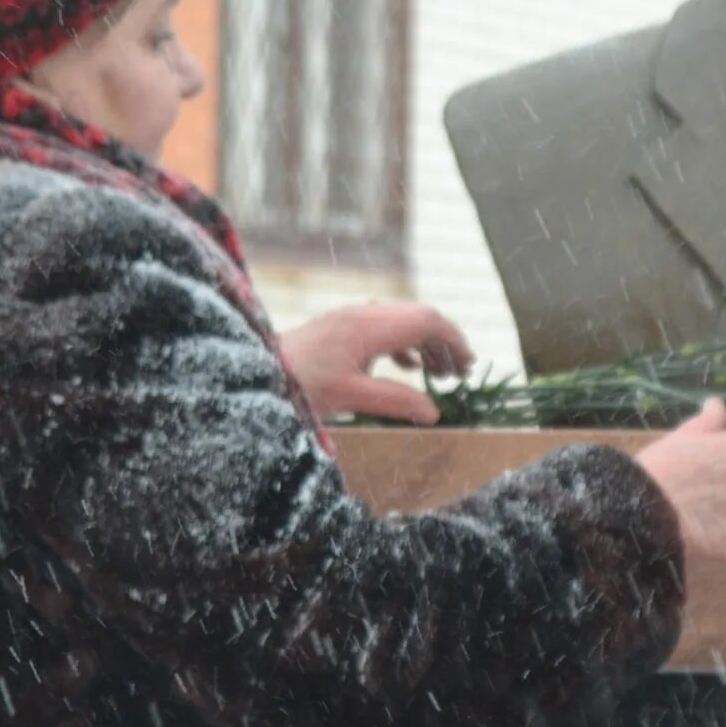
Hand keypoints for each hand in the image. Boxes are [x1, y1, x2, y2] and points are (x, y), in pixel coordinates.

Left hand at [277, 302, 473, 424]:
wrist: (256, 369)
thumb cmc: (299, 384)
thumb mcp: (350, 397)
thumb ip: (395, 401)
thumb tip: (435, 412)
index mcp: (369, 326)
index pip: (426, 321)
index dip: (453, 340)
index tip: (469, 365)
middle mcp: (363, 314)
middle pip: (418, 316)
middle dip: (445, 341)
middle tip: (461, 373)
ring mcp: (351, 318)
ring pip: (403, 321)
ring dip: (426, 343)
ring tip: (441, 374)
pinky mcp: (341, 327)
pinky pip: (385, 327)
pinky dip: (405, 344)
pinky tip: (409, 366)